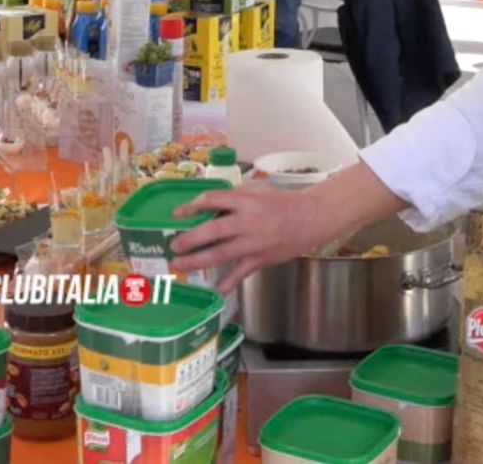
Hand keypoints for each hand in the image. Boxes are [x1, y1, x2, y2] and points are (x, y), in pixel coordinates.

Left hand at [170, 163, 408, 293]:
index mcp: (244, 201)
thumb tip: (207, 203)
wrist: (310, 219)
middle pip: (211, 230)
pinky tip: (214, 290)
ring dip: (196, 261)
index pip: (211, 200)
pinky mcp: (260, 258)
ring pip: (220, 253)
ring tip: (178, 265)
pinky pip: (240, 272)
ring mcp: (253, 242)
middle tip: (173, 246)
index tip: (177, 214)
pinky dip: (227, 282)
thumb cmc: (281, 202)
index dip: (191, 206)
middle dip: (189, 239)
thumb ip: (233, 197)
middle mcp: (246, 221)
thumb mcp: (256, 191)